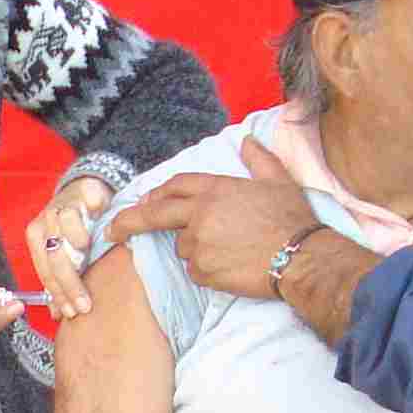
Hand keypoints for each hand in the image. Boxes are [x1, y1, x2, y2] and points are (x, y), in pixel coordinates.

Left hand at [22, 176, 110, 319]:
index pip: (45, 271)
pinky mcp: (83, 192)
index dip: (58, 294)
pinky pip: (88, 203)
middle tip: (85, 304)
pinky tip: (101, 221)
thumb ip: (59, 280)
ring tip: (88, 257)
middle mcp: (45, 220)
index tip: (72, 312)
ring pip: (67, 228)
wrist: (84, 190)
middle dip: (70, 284)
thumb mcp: (63, 254)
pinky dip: (93, 212)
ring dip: (77, 245)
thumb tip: (58, 313)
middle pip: (55, 257)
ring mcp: (63, 205)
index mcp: (36, 236)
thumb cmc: (73, 227)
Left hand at [100, 134, 317, 301]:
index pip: (175, 186)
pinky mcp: (202, 271)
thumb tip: (248, 141)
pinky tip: (232, 268)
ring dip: (197, 249)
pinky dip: (207, 271)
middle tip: (111, 231)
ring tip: (232, 250)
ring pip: (183, 248)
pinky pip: (195, 272)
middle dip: (128, 221)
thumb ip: (259, 160)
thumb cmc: (294, 218)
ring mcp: (198, 243)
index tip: (144, 201)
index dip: (158, 193)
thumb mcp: (279, 181)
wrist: (302, 257)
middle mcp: (200, 214)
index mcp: (216, 189)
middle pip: (155, 215)